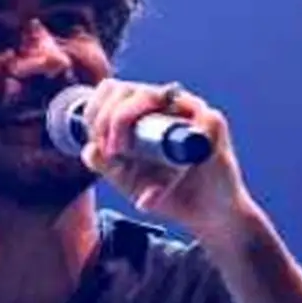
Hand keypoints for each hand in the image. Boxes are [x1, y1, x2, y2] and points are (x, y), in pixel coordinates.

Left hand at [80, 80, 255, 238]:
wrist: (207, 213)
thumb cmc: (168, 190)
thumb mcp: (128, 180)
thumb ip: (106, 165)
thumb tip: (89, 149)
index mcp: (145, 108)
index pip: (112, 90)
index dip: (96, 112)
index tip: (96, 142)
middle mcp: (167, 101)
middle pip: (126, 89)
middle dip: (109, 118)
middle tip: (112, 152)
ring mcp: (190, 108)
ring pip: (151, 96)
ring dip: (128, 123)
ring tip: (124, 156)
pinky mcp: (212, 124)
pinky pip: (185, 128)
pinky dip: (170, 160)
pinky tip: (164, 182)